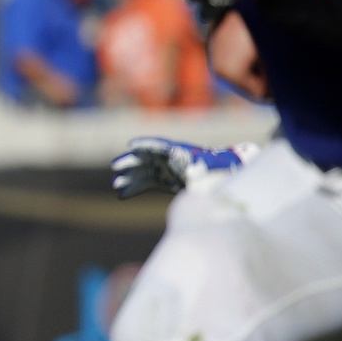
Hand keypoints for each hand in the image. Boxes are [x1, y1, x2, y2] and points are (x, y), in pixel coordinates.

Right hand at [110, 137, 258, 198]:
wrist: (225, 177)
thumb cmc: (221, 171)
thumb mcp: (212, 171)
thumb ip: (201, 171)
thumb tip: (191, 171)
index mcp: (181, 152)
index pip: (161, 145)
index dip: (147, 144)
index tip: (132, 146)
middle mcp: (170, 158)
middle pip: (147, 158)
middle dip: (131, 162)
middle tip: (117, 166)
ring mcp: (165, 169)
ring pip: (143, 172)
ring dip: (129, 178)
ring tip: (116, 186)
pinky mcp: (163, 180)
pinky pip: (145, 183)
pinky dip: (134, 189)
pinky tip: (121, 196)